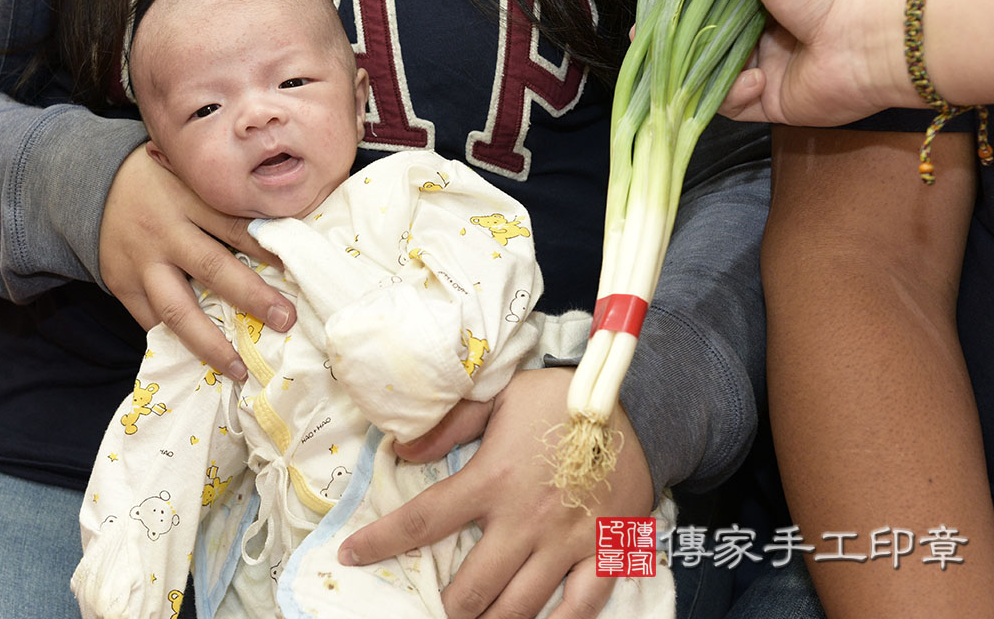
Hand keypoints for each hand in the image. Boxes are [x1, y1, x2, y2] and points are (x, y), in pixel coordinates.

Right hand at [99, 145, 296, 377]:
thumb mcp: (194, 176)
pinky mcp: (121, 283)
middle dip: (253, 298)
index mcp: (189, 198)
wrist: (94, 185)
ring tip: (238, 368)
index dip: (269, 250)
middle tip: (286, 320)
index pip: (236, 225)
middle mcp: (165, 230)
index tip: (298, 273)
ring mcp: (141, 261)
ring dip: (210, 343)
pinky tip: (200, 363)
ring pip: (177, 309)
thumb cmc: (162, 180)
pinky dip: (175, 342)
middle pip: (213, 268)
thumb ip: (227, 200)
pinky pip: (149, 321)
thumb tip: (282, 233)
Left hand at [339, 368, 654, 618]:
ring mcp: (566, 544)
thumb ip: (450, 425)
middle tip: (435, 607)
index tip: (352, 556)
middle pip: (470, 589)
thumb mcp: (500, 396)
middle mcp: (524, 521)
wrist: (641, 405)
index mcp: (493, 480)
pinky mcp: (604, 553)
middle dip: (446, 607)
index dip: (381, 543)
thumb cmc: (563, 398)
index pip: (423, 521)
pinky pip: (581, 608)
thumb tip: (401, 450)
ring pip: (517, 608)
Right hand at [660, 0, 917, 125]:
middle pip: (700, 41)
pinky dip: (734, 94)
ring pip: (709, 76)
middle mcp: (759, 31)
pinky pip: (732, 105)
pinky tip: (755, 80)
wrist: (876, 37)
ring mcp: (764, 69)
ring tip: (690, 62)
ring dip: (698, 71)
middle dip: (672, 44)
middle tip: (646, 42)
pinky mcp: (771, 103)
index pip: (705, 0)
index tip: (648, 8)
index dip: (675, 5)